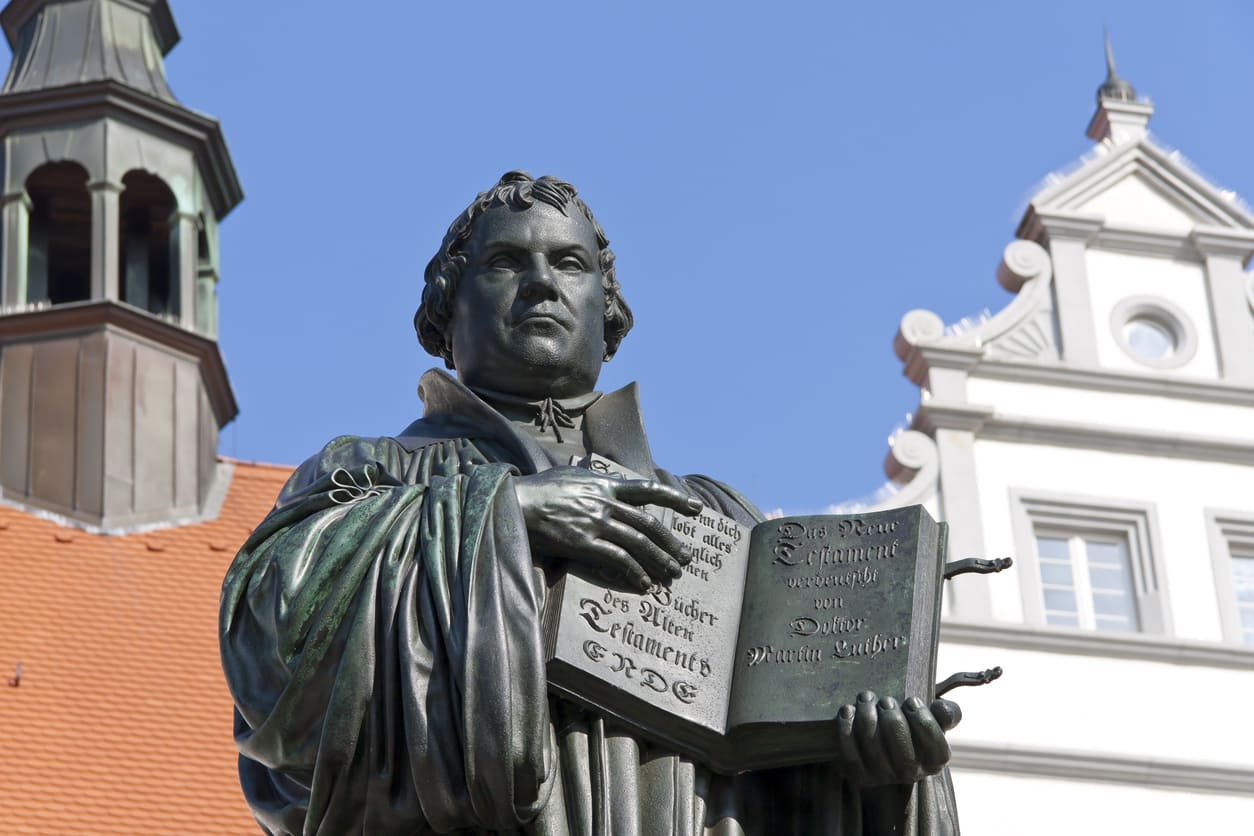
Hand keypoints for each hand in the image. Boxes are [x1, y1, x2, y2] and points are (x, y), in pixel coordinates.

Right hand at [513, 467, 702, 590]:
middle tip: (686, 557)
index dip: (674, 499)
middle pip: (648, 524)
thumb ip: (591, 482)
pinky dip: (635, 572)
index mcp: (604, 485)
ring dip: (659, 560)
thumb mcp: (570, 476)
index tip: (695, 508)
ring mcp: (596, 523)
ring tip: (672, 574)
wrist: (514, 502)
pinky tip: (645, 584)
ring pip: (638, 543)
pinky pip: (618, 560)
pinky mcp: (584, 543)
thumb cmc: (538, 490)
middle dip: (671, 542)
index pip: (647, 490)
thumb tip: (602, 483)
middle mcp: (605, 503)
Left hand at [833, 691, 960, 785]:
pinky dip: (846, 728)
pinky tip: (849, 710)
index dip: (922, 720)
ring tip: (866, 698)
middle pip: (902, 750)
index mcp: (935, 761)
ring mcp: (884, 776)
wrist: (884, 744)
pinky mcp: (859, 774)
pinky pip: (850, 753)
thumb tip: (943, 708)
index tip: (912, 700)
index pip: (935, 746)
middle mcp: (911, 773)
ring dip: (867, 716)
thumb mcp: (934, 719)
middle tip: (886, 701)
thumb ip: (946, 712)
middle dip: (891, 718)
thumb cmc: (913, 726)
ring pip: (873, 748)